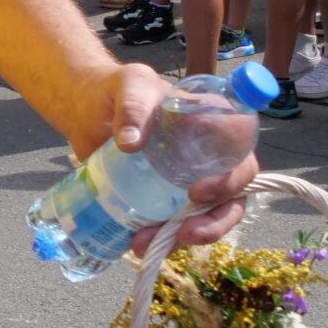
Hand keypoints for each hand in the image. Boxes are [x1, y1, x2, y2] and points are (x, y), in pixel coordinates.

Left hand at [89, 64, 257, 252]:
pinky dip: (162, 239)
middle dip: (216, 221)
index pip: (241, 156)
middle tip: (185, 233)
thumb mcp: (129, 83)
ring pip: (208, 217)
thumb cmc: (117, 89)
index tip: (198, 193)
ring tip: (147, 244)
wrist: (86, 109)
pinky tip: (137, 244)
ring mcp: (188, 180)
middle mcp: (209, 157)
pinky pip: (176, 224)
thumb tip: (131, 142)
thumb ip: (134, 105)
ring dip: (188, 237)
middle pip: (233, 196)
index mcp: (214, 125)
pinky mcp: (164, 198)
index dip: (232, 180)